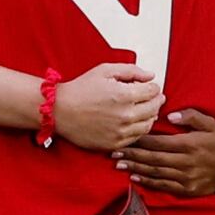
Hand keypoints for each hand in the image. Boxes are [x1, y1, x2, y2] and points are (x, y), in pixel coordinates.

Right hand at [49, 62, 165, 153]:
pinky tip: (131, 121)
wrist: (58, 110)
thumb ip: (131, 71)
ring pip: (148, 124)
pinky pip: (136, 137)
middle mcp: (126, 115)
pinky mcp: (114, 143)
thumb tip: (150, 76)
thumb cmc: (79, 90)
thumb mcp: (104, 71)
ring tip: (142, 109)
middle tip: (150, 97)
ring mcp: (121, 132)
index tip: (148, 86)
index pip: (154, 91)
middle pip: (155, 108)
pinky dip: (138, 128)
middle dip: (155, 100)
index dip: (153, 87)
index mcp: (125, 95)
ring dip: (149, 115)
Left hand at [114, 106, 214, 196]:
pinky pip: (163, 186)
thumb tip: (170, 115)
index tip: (124, 138)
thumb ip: (191, 116)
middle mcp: (186, 162)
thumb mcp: (210, 124)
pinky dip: (147, 182)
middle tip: (114, 152)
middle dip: (132, 155)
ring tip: (118, 164)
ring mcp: (186, 177)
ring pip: (155, 172)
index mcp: (189, 144)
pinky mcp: (187, 190)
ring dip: (135, 168)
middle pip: (153, 158)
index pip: (158, 142)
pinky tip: (134, 178)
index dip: (139, 141)